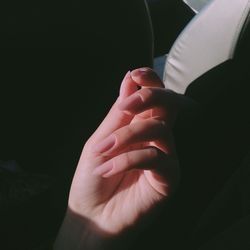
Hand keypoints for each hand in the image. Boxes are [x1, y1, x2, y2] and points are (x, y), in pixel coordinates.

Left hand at [67, 68, 181, 235]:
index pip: (156, 96)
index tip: (136, 74)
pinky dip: (128, 159)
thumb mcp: (100, 140)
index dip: (151, 80)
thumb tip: (129, 78)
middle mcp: (156, 138)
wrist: (92, 214)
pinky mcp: (169, 178)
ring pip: (159, 129)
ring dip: (127, 135)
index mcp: (140, 126)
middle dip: (150, 96)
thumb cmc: (93, 177)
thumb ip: (118, 113)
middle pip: (169, 105)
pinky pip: (156, 158)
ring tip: (103, 150)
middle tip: (128, 105)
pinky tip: (108, 168)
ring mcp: (165, 157)